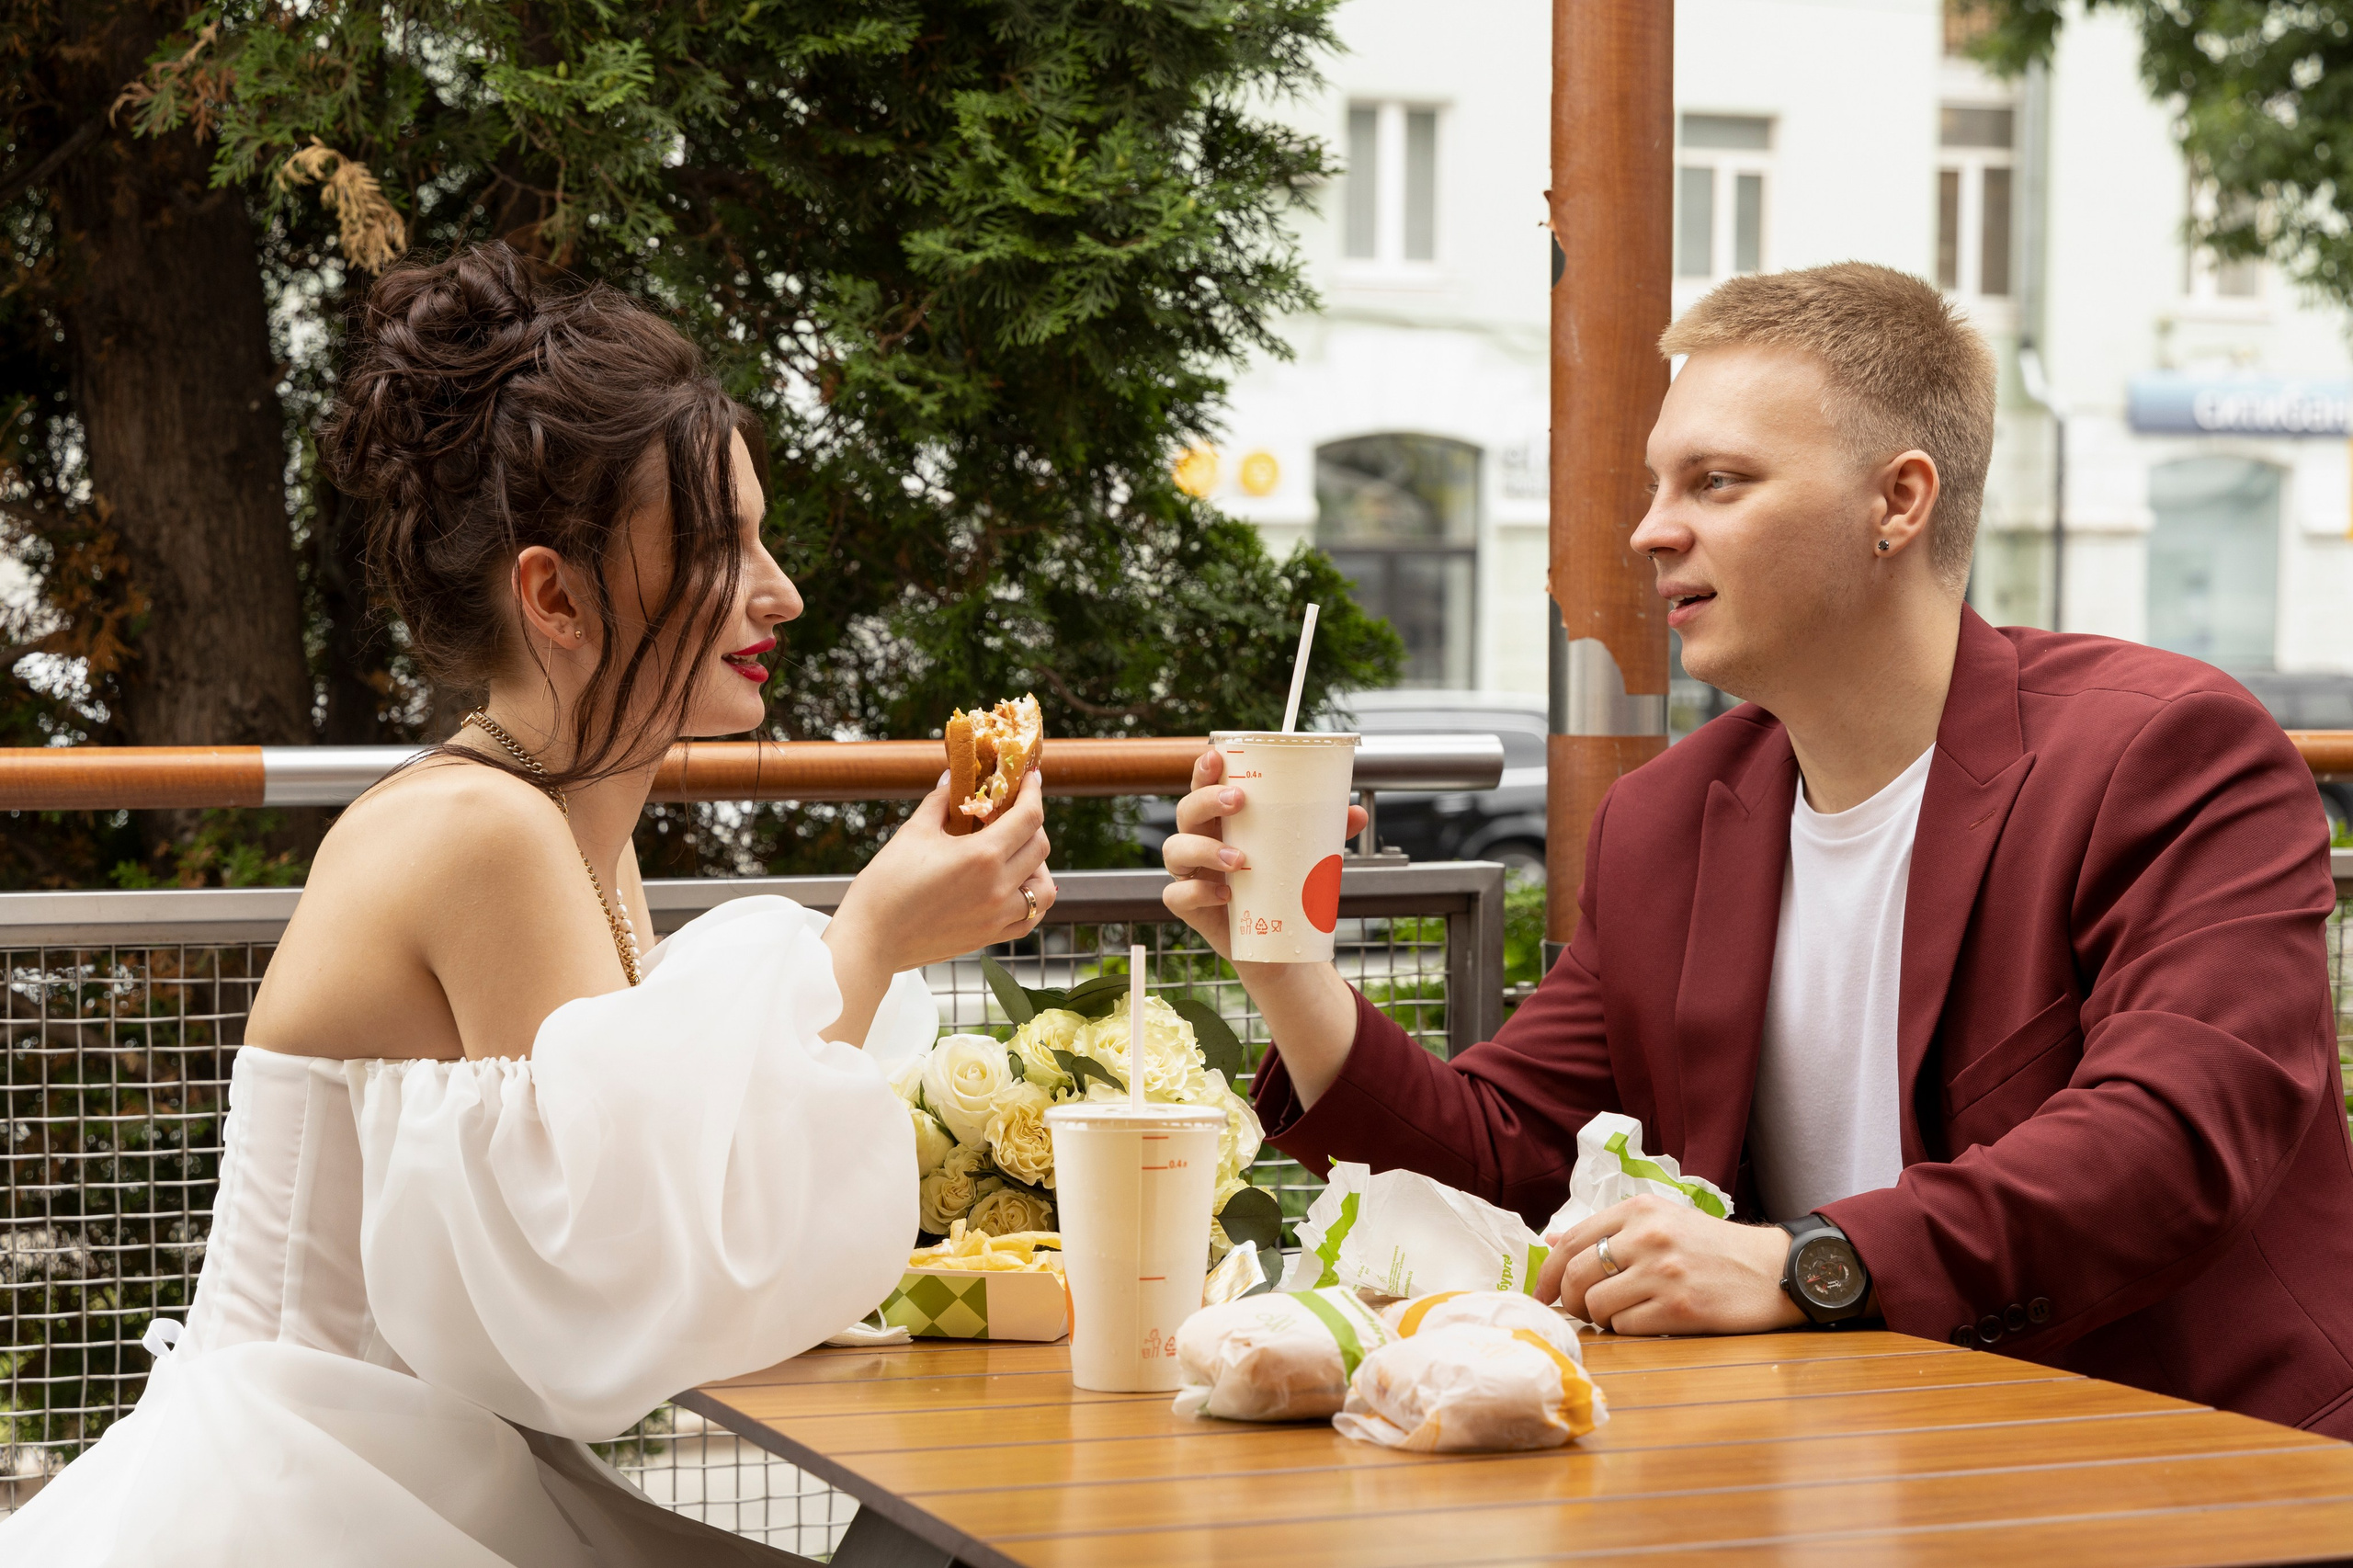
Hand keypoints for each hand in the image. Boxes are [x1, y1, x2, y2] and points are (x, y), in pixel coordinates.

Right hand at [835, 767, 1054, 973]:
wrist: (870, 938)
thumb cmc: (886, 883)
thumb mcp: (914, 832)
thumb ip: (942, 802)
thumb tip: (954, 778)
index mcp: (982, 856)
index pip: (1029, 817)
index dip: (1033, 791)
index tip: (1030, 778)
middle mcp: (998, 888)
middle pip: (1040, 847)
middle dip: (1032, 823)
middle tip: (1013, 814)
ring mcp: (997, 917)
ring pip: (1044, 889)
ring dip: (1039, 867)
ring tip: (1016, 856)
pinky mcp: (989, 937)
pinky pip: (1029, 919)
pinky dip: (1031, 901)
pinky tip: (1014, 888)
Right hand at [1160, 745, 1365, 958]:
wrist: (1276, 944)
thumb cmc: (1281, 887)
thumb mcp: (1306, 856)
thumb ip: (1327, 833)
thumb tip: (1356, 813)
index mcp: (1222, 821)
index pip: (1204, 787)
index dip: (1204, 770)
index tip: (1217, 758)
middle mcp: (1200, 841)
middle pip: (1186, 811)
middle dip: (1207, 800)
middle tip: (1238, 801)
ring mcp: (1191, 874)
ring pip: (1175, 850)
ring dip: (1204, 849)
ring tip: (1238, 859)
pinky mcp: (1189, 908)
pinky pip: (1177, 895)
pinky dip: (1198, 892)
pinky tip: (1225, 895)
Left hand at [1539, 1196, 1804, 1335]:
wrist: (1773, 1270)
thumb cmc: (1712, 1248)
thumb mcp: (1662, 1222)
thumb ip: (1608, 1230)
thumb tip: (1551, 1239)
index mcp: (1639, 1209)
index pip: (1570, 1240)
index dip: (1547, 1272)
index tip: (1542, 1293)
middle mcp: (1648, 1236)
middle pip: (1575, 1275)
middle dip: (1568, 1300)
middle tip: (1579, 1311)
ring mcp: (1663, 1272)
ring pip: (1596, 1305)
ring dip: (1599, 1318)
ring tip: (1619, 1314)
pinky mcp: (1679, 1308)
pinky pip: (1625, 1327)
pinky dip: (1627, 1330)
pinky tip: (1646, 1321)